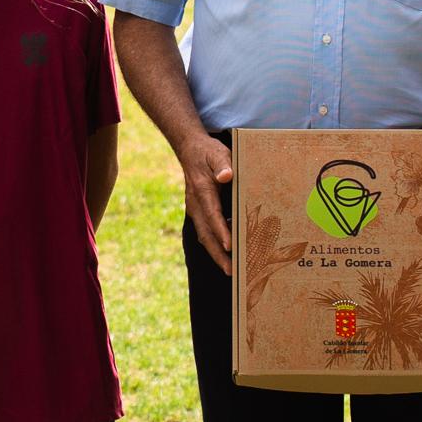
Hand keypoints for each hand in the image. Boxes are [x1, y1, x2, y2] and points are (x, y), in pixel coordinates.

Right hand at [179, 131, 235, 265]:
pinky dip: (214, 244)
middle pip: (205, 233)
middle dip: (218, 254)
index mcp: (202, 190)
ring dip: (215, 253)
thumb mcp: (218, 153)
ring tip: (230, 269)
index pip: (212, 214)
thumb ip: (223, 163)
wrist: (190, 150)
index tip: (230, 246)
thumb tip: (226, 176)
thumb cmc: (208, 152)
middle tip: (231, 271)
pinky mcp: (198, 212)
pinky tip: (228, 252)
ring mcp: (195, 209)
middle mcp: (195, 204)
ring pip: (204, 236)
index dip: (221, 231)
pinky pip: (205, 231)